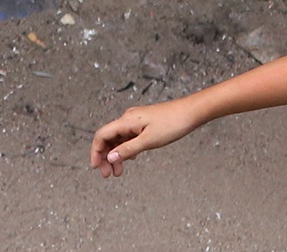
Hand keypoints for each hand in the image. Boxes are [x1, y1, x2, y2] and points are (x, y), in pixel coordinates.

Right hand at [90, 99, 204, 176]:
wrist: (191, 112)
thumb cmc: (172, 124)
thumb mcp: (148, 141)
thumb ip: (128, 150)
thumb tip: (110, 158)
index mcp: (126, 120)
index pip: (102, 135)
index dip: (96, 152)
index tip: (96, 168)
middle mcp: (128, 119)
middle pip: (108, 138)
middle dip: (105, 157)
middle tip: (108, 175)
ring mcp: (136, 121)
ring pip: (118, 139)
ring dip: (116, 155)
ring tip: (118, 172)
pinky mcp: (144, 124)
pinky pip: (128, 137)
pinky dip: (125, 149)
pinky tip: (130, 159)